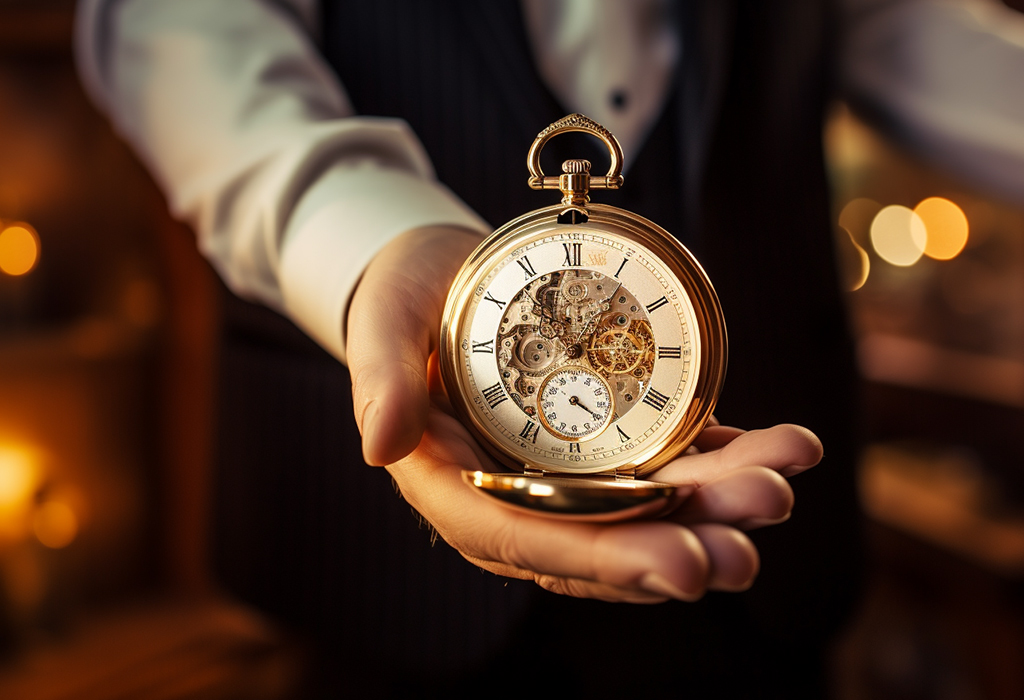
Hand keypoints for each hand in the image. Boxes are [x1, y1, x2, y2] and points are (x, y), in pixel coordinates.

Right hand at [348, 225, 822, 601]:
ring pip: (651, 508)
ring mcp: (571, 474)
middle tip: (745, 550)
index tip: (679, 566)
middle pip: (604, 540)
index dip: (603, 561)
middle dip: (680, 548)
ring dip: (719, 508)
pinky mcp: (610, 440)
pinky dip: (729, 456)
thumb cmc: (404, 300)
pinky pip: (673, 459)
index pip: (529, 543)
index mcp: (460, 492)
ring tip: (779, 488)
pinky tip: (786, 445)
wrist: (443, 276)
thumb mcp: (383, 325)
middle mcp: (521, 498)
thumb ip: (381, 381)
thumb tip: (380, 445)